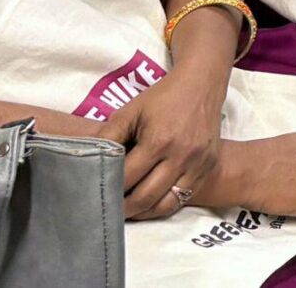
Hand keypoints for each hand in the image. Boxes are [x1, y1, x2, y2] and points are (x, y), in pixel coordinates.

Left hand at [101, 65, 226, 221]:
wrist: (202, 84)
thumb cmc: (162, 97)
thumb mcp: (129, 111)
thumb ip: (107, 137)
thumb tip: (86, 163)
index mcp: (158, 141)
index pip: (126, 178)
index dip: (107, 189)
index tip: (94, 196)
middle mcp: (181, 156)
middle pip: (145, 197)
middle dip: (123, 208)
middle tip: (108, 210)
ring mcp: (198, 164)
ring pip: (166, 204)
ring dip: (143, 212)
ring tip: (128, 210)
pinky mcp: (209, 167)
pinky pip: (184, 197)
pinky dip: (164, 205)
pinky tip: (151, 202)